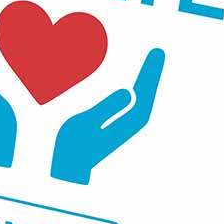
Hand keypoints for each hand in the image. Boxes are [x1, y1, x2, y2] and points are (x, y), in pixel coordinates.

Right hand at [50, 48, 164, 184]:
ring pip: (139, 102)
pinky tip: (135, 88)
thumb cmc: (71, 148)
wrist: (66, 170)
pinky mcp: (115, 130)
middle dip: (150, 75)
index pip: (142, 96)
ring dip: (144, 83)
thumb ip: (106, 109)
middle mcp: (127, 127)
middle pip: (144, 97)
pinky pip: (131, 107)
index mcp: (123, 125)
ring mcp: (122, 129)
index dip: (149, 75)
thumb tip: (129, 92)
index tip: (155, 55)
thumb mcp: (85, 126)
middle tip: (157, 53)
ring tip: (149, 65)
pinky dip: (136, 93)